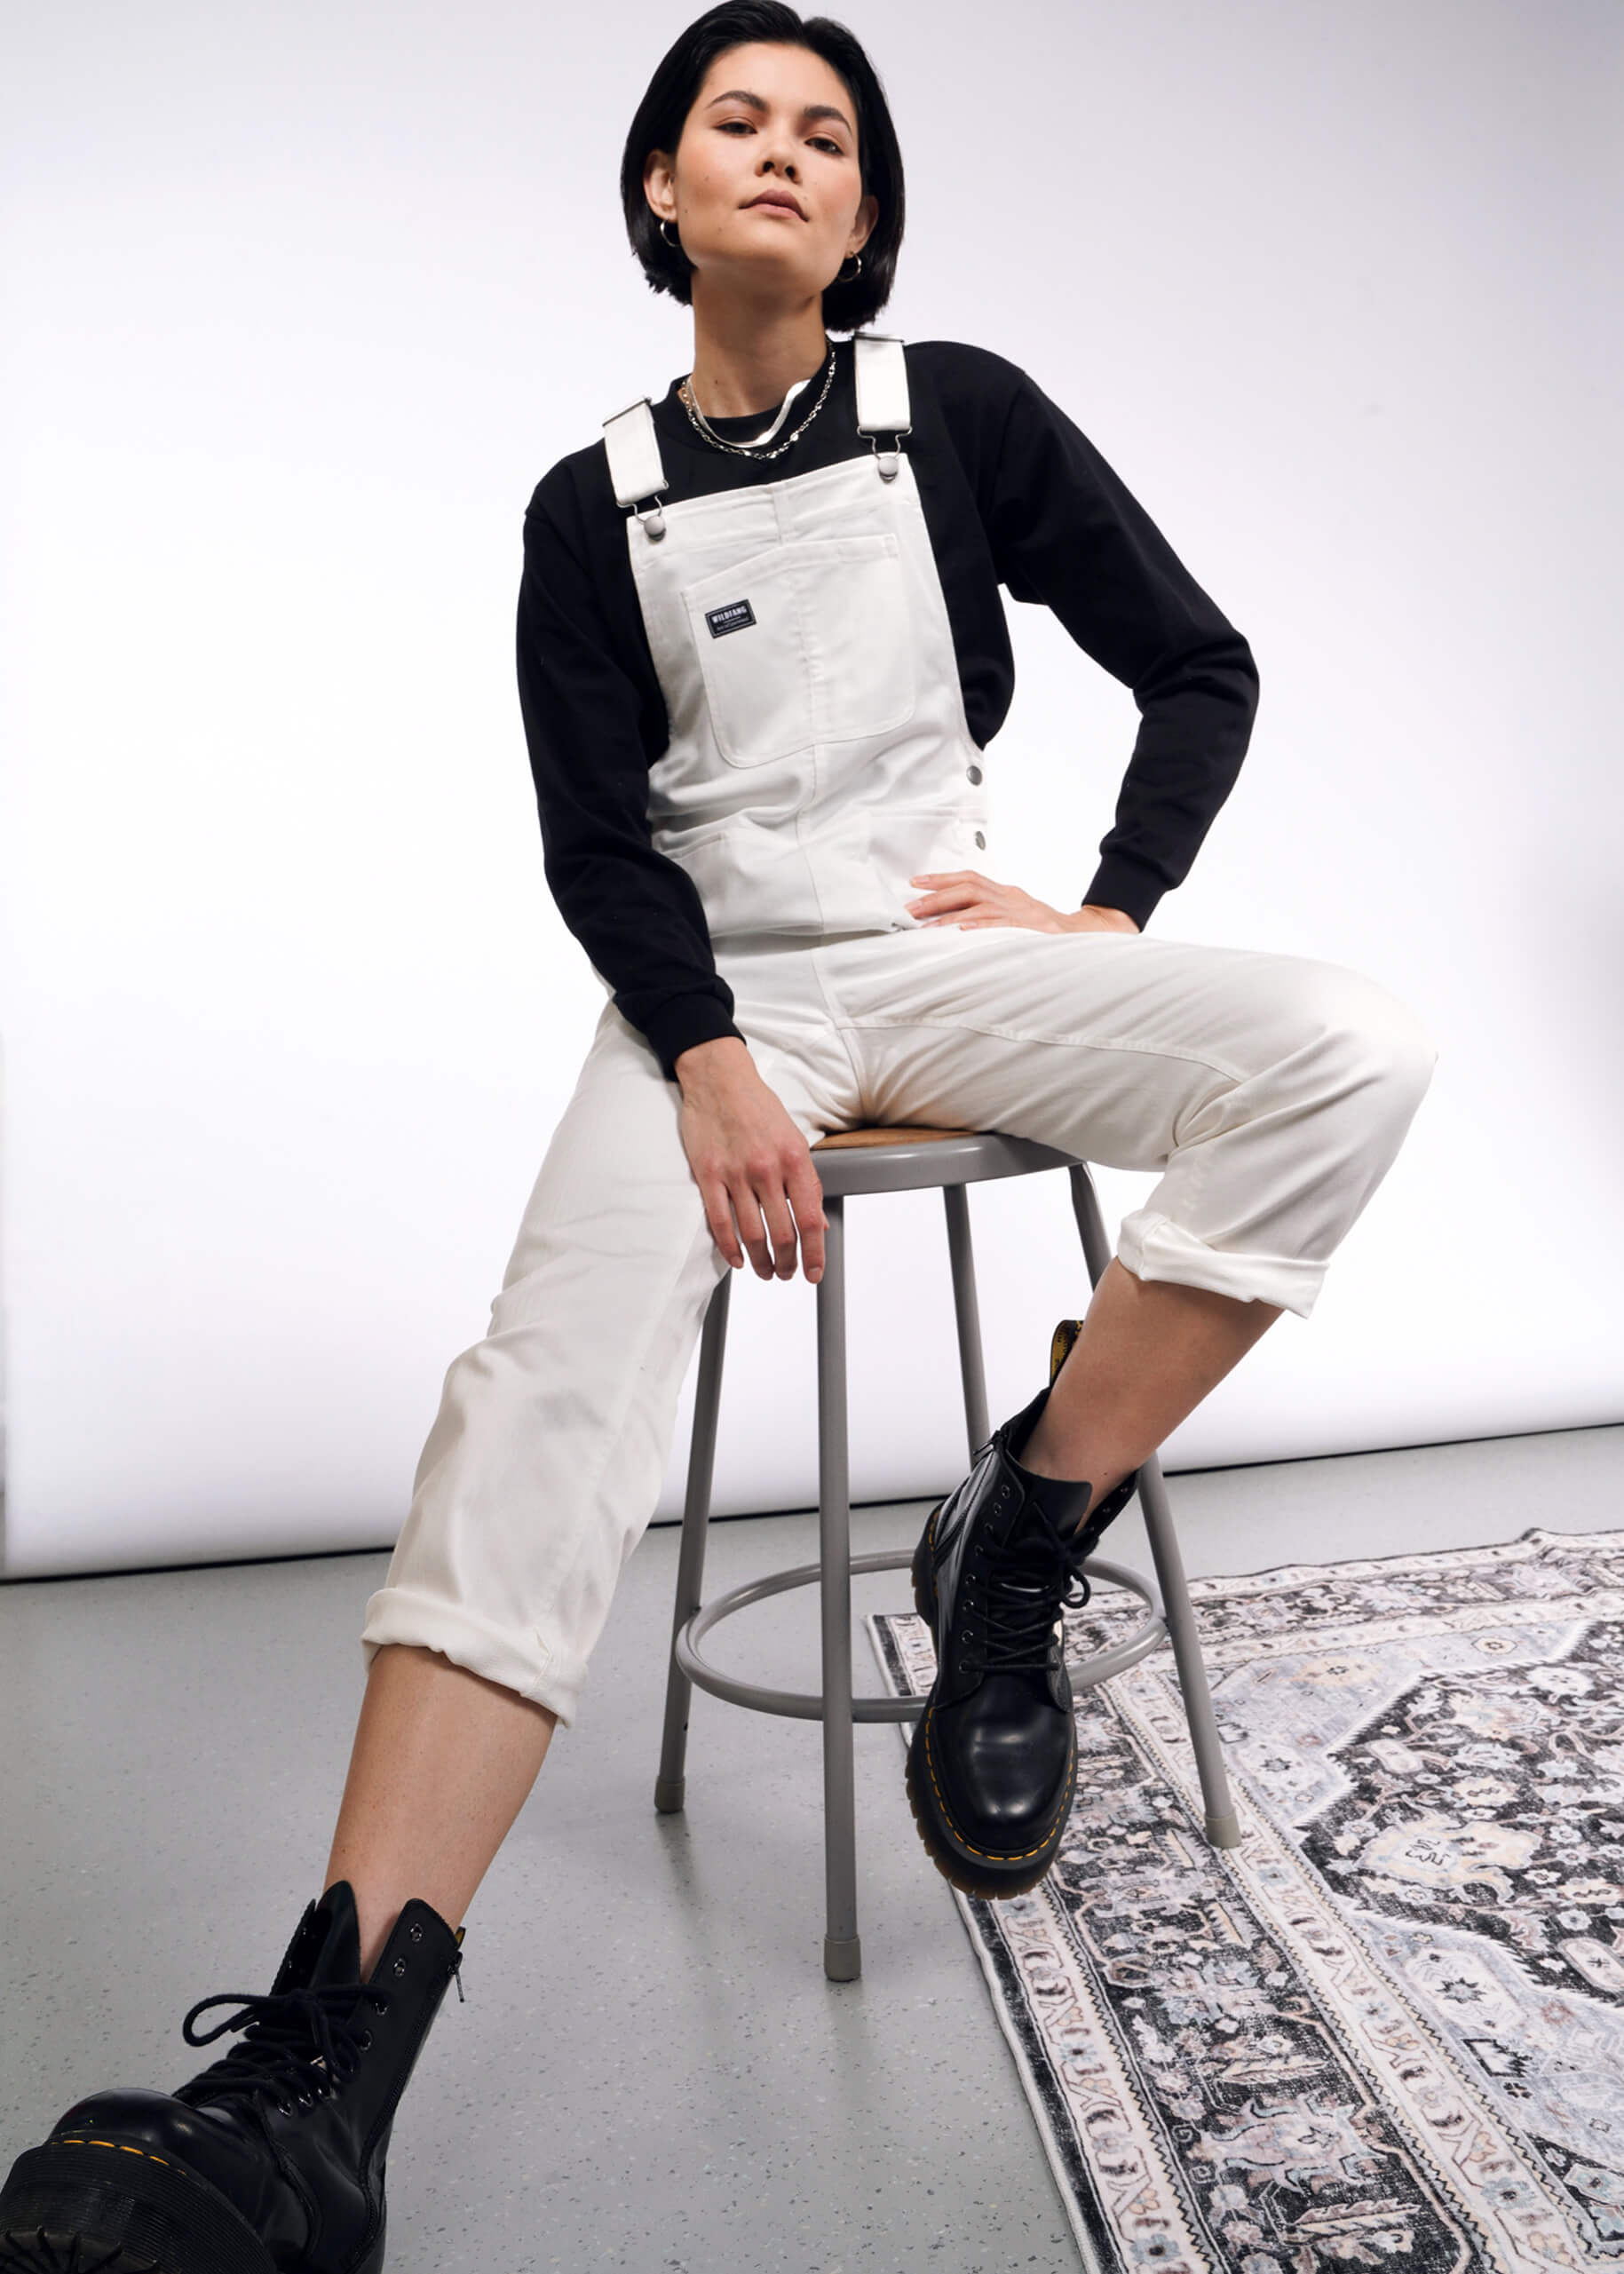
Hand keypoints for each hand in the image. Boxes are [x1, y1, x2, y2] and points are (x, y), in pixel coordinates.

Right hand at [673, 1037, 826, 1282]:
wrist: (719, 1079)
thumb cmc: (758, 1107)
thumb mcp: (793, 1138)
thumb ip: (805, 1180)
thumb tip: (817, 1220)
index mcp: (795, 1160)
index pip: (810, 1220)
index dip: (814, 1253)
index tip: (814, 1272)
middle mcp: (768, 1170)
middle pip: (782, 1234)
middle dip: (787, 1263)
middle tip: (787, 1273)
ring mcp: (736, 1174)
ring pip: (752, 1234)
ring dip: (761, 1261)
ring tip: (765, 1271)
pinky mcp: (708, 1175)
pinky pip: (720, 1222)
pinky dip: (730, 1248)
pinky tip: (736, 1259)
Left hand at [906, 872, 1140, 934]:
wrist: (1086, 938)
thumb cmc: (1046, 934)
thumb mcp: (1016, 920)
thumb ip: (989, 918)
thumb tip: (955, 923)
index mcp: (1006, 894)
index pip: (969, 879)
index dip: (941, 880)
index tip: (915, 884)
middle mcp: (1010, 897)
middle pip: (968, 886)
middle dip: (935, 895)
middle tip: (909, 906)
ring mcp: (1020, 912)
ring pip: (978, 903)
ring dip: (948, 912)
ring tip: (924, 922)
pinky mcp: (1030, 928)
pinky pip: (1000, 924)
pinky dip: (979, 924)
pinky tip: (960, 928)